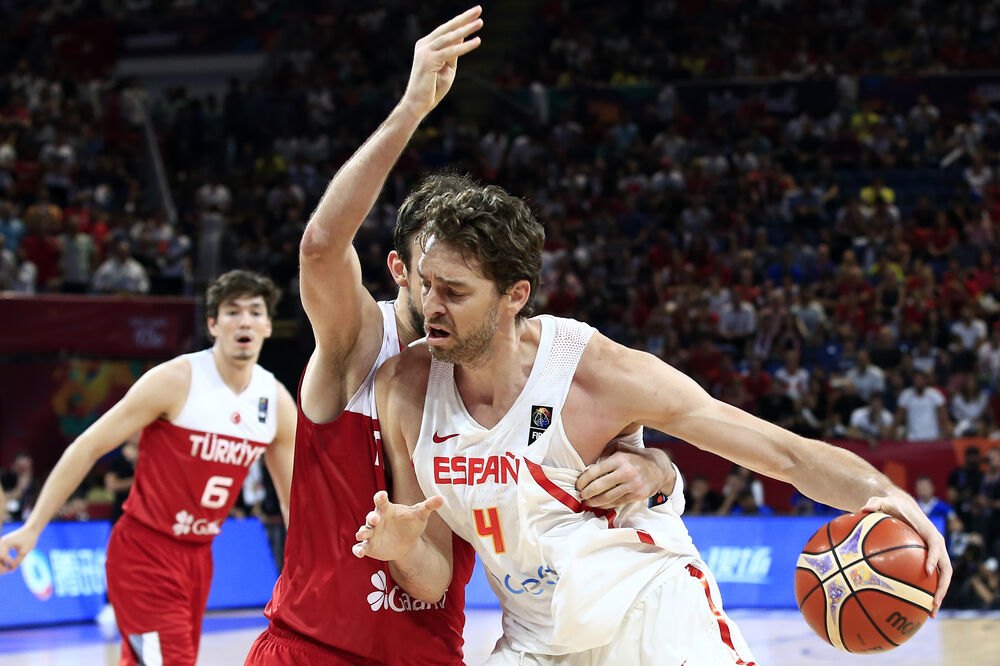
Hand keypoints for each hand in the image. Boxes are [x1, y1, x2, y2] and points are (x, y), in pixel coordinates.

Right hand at [0, 525, 39, 572]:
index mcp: (6, 542)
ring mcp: (1, 543)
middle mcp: (1, 543)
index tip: (15, 565)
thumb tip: (11, 569)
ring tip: (5, 570)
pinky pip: (0, 554)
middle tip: (5, 572)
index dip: (9, 562)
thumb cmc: (29, 539)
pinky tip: (6, 565)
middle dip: (0, 565)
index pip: (3, 555)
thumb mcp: (24, 551)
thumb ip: (18, 561)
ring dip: (0, 563)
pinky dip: (2, 560)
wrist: (31, 530)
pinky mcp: (3, 545)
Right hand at [353, 491, 443, 560]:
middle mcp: (377, 520)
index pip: (381, 501)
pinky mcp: (369, 546)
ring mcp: (372, 533)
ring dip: (362, 533)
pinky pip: (361, 547)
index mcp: (387, 509)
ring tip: (361, 535)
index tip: (382, 495)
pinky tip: (359, 553)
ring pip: (363, 531)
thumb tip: (442, 498)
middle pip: (371, 517)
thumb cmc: (411, 524)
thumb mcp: (420, 515)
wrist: (407, 543)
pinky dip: (358, 549)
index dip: (380, 497)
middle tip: (375, 519)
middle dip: (371, 518)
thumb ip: (429, 506)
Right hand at [401, 6, 482, 117]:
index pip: (446, 30)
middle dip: (464, 18)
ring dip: (466, 29)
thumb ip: (453, 51)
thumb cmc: (433, 88)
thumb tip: (462, 35)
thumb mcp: (447, 66)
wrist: (418, 104)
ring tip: (480, 23)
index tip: (474, 13)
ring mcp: (425, 52)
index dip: (460, 21)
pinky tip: (477, 41)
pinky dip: (464, 47)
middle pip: (447, 28)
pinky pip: (450, 52)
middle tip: (479, 9)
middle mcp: (424, 45)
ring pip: (449, 38)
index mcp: (426, 45)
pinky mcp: (429, 61)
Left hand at [576, 442, 674, 509]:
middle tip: (580, 495)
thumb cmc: (634, 456)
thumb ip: (604, 453)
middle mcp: (626, 471)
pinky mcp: (638, 495)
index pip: (594, 472)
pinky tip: (599, 504)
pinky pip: (617, 502)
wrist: (658, 468)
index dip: (583, 481)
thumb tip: (587, 465)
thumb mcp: (620, 448)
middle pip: (599, 486)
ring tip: (587, 502)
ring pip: (607, 497)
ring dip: (594, 502)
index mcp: (619, 458)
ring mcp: (633, 485)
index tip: (577, 485)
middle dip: (586, 493)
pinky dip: (606, 505)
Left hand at [862, 492, 951, 617]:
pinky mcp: (928, 561)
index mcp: (928, 532)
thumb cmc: (891, 505)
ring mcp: (934, 555)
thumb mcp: (882, 501)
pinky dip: (927, 593)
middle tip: (933, 603)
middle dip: (942, 587)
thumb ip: (874, 503)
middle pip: (946, 569)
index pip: (935, 546)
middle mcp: (936, 545)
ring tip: (930, 614)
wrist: (902, 506)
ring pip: (942, 578)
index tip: (927, 572)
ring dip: (938, 596)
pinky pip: (931, 579)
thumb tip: (863, 508)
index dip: (933, 558)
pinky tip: (915, 607)